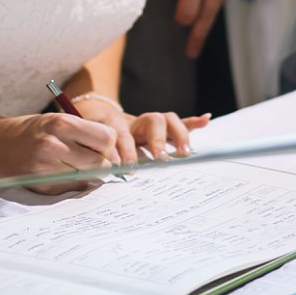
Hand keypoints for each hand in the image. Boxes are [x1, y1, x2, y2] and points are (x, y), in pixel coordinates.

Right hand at [0, 112, 119, 193]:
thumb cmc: (34, 131)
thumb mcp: (57, 120)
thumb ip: (84, 133)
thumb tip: (115, 157)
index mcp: (61, 123)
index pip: (106, 138)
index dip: (108, 143)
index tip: (103, 145)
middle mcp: (54, 145)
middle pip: (100, 162)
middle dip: (102, 162)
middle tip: (93, 158)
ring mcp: (47, 168)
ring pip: (88, 177)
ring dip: (88, 173)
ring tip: (76, 164)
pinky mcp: (42, 185)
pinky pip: (73, 187)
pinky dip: (74, 182)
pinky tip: (62, 173)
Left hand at [74, 96, 211, 166]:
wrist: (94, 119)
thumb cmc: (93, 141)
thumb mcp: (89, 146)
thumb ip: (93, 157)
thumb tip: (92, 175)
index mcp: (115, 125)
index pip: (123, 133)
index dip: (125, 149)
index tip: (126, 166)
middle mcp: (136, 122)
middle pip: (152, 120)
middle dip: (158, 140)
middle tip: (161, 159)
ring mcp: (150, 124)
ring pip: (167, 120)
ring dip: (179, 134)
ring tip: (185, 152)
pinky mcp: (161, 129)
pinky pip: (179, 123)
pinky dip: (193, 122)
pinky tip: (206, 120)